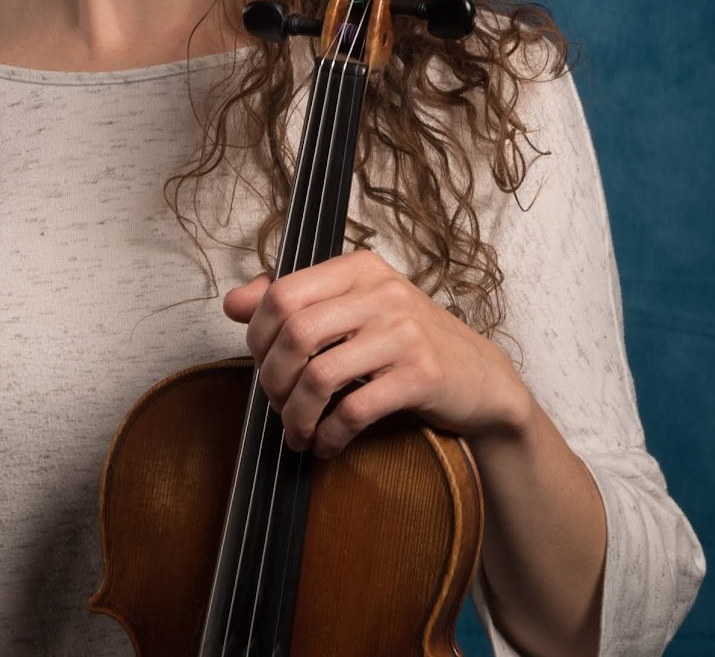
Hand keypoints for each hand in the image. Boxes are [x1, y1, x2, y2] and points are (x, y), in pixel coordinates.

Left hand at [223, 251, 529, 459]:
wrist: (481, 379)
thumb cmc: (407, 344)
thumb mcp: (354, 310)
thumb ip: (295, 302)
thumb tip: (233, 303)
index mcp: (359, 269)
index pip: (283, 293)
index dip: (258, 336)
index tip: (261, 365)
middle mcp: (382, 293)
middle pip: (295, 333)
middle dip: (272, 378)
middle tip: (275, 404)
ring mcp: (404, 333)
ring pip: (320, 375)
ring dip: (296, 414)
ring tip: (297, 432)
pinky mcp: (421, 376)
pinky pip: (354, 410)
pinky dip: (330, 435)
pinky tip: (326, 444)